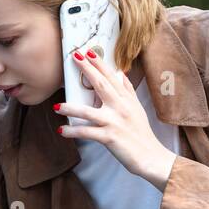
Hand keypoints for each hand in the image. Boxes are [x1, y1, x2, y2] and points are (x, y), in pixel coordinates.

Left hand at [56, 49, 176, 190]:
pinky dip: (73, 132)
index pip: (112, 78)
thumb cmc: (141, 133)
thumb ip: (128, 91)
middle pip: (101, 85)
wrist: (151, 156)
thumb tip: (121, 75)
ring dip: (71, 108)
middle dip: (87, 70)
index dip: (100, 64)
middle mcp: (121, 108)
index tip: (89, 52)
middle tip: (75, 57)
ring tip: (57, 106)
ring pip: (88, 112)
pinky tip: (61, 130)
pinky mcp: (110, 137)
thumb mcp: (137, 109)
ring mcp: (115, 122)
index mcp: (126, 100)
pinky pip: (87, 133)